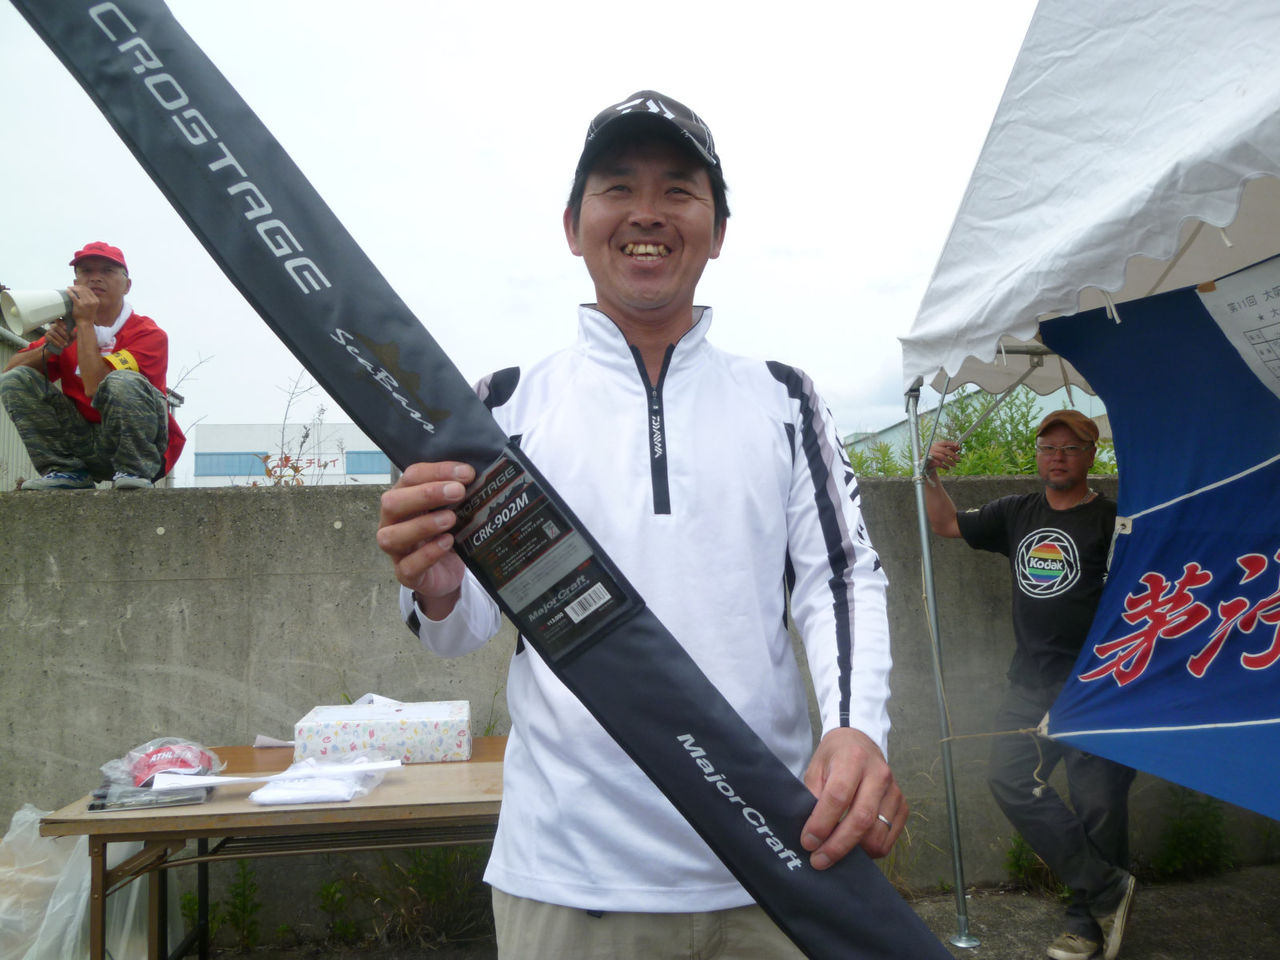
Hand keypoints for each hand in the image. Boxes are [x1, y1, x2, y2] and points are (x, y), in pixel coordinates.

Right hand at [42, 314, 72, 351]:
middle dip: (62, 333)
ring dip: (60, 339)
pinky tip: (61, 346)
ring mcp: (49, 331)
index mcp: (60, 325)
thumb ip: (73, 335)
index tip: (66, 328)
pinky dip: (56, 343)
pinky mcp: (47, 336)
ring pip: (53, 333)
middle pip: (56, 327)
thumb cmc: (66, 340)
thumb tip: (72, 332)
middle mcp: (54, 326)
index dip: (62, 323)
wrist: (59, 347)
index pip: (59, 321)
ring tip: (65, 344)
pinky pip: (50, 339)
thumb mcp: (71, 338)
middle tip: (68, 338)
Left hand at [66, 283, 98, 325]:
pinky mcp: (79, 305)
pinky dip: (69, 292)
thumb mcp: (93, 306)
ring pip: (79, 291)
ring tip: (69, 288)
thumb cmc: (87, 315)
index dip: (82, 287)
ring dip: (73, 288)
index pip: (88, 290)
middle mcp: (92, 301)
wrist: (85, 323)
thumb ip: (90, 299)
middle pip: (84, 289)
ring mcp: (86, 303)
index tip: (76, 287)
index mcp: (96, 300)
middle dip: (76, 287)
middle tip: (71, 287)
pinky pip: (73, 296)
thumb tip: (82, 291)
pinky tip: (67, 290)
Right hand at [377, 461, 474, 616]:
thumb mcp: (452, 510)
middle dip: (426, 494)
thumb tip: (476, 477)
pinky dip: (428, 554)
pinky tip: (447, 543)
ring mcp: (396, 549)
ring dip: (423, 525)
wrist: (447, 571)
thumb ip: (457, 494)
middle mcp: (392, 522)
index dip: (437, 471)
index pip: (411, 477)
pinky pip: (408, 566)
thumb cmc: (445, 532)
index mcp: (402, 498)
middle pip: (392, 503)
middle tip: (458, 492)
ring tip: (451, 519)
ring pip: (392, 536)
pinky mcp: (406, 574)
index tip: (466, 473)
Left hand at [800, 728, 906, 867]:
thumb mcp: (816, 767)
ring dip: (855, 852)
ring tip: (834, 853)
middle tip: (819, 861)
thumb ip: (813, 795)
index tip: (808, 842)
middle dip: (838, 846)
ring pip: (877, 834)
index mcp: (853, 759)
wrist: (860, 743)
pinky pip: (889, 839)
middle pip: (861, 819)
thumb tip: (811, 833)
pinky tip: (854, 846)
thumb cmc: (834, 757)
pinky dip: (870, 849)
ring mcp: (894, 791)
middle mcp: (879, 774)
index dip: (822, 823)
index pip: (838, 796)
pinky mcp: (903, 806)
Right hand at [925, 439, 960, 473]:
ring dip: (949, 461)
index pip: (945, 442)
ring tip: (955, 465)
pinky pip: (938, 463)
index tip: (958, 445)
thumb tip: (958, 447)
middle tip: (958, 459)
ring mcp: (931, 454)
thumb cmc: (937, 455)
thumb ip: (950, 449)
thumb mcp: (944, 451)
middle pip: (944, 450)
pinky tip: (948, 468)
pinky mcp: (929, 460)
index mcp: (937, 444)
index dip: (951, 444)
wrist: (927, 462)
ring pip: (942, 457)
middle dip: (952, 454)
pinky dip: (944, 466)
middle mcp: (933, 448)